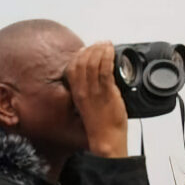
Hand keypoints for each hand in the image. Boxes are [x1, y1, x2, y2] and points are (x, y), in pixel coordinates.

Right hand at [64, 41, 127, 157]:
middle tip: (101, 44)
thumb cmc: (100, 126)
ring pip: (93, 64)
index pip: (73, 67)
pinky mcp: (107, 93)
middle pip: (82, 62)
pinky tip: (111, 53)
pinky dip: (108, 58)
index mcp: (77, 93)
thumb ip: (90, 91)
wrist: (106, 140)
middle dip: (91, 49)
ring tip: (107, 46)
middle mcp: (83, 91)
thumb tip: (98, 79)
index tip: (88, 49)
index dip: (80, 54)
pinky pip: (105, 71)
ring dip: (100, 51)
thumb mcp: (88, 106)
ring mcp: (94, 92)